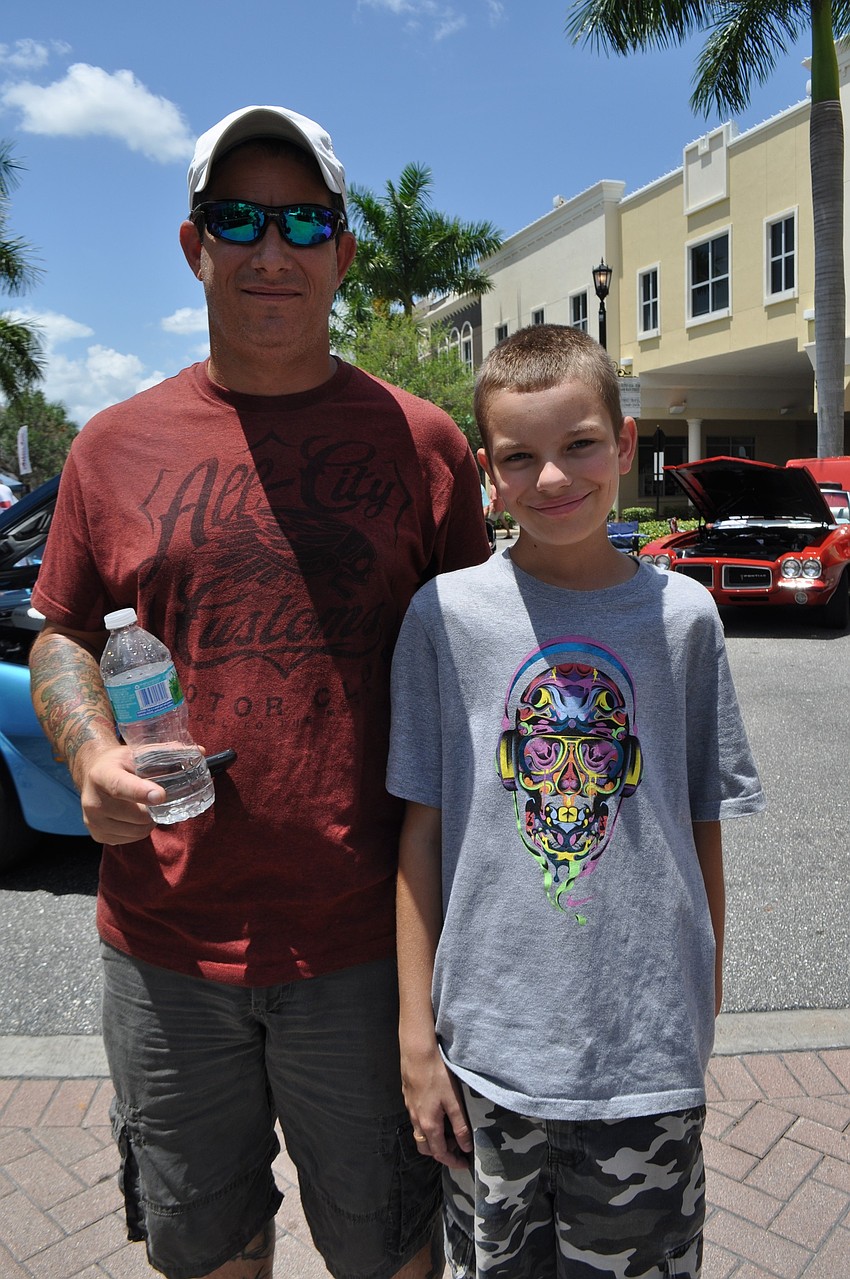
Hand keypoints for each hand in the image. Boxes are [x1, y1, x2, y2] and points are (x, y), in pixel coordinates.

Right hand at [75, 743, 166, 843]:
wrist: (92, 775)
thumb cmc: (119, 763)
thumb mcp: (136, 752)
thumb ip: (164, 753)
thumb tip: (199, 752)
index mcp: (102, 775)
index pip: (120, 786)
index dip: (141, 792)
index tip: (161, 796)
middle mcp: (92, 800)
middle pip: (136, 815)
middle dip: (154, 809)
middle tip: (158, 800)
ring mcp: (93, 821)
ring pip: (136, 831)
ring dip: (148, 822)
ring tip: (146, 807)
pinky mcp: (97, 836)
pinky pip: (129, 840)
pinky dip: (138, 831)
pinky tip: (135, 817)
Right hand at [401, 1039, 471, 1169]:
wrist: (417, 1052)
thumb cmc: (438, 1075)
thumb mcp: (453, 1101)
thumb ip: (460, 1126)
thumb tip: (466, 1147)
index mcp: (428, 1125)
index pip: (439, 1153)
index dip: (452, 1162)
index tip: (464, 1164)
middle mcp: (416, 1120)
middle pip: (425, 1148)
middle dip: (440, 1153)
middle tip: (457, 1148)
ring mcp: (410, 1109)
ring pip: (420, 1134)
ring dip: (433, 1139)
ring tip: (449, 1131)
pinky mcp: (408, 1097)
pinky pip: (417, 1120)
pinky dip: (428, 1125)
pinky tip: (438, 1112)